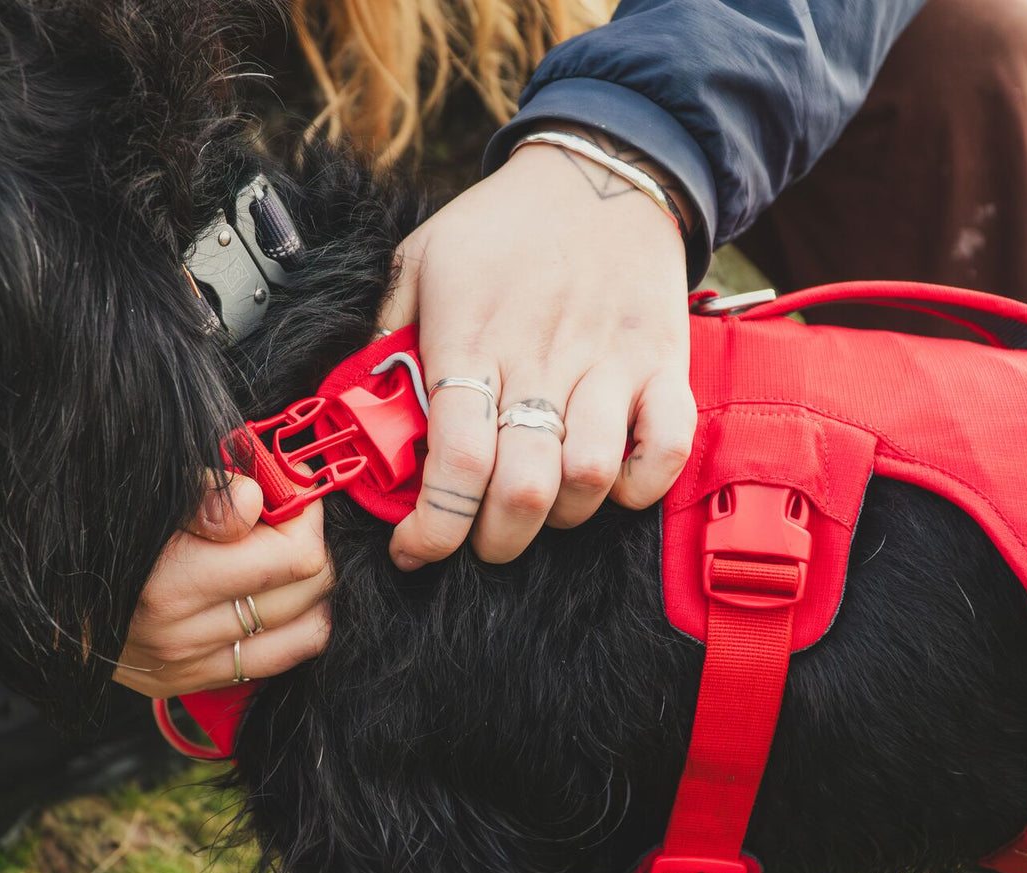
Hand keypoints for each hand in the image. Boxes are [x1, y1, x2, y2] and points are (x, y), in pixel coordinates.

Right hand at [0, 472, 332, 698]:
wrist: (22, 586)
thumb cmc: (92, 521)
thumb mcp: (141, 489)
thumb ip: (202, 492)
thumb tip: (255, 501)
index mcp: (172, 581)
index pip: (295, 556)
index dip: (305, 513)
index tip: (289, 488)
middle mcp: (181, 635)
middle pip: (307, 593)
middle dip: (310, 549)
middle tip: (289, 519)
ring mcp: (184, 667)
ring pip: (301, 633)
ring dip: (307, 592)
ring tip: (285, 557)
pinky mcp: (181, 685)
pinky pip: (270, 662)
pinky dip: (289, 629)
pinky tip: (276, 599)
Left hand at [381, 127, 696, 568]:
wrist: (600, 169)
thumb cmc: (503, 225)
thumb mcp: (420, 260)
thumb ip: (387, 335)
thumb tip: (359, 407)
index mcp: (472, 339)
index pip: (455, 459)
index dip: (433, 527)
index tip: (415, 549)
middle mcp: (542, 358)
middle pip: (523, 489)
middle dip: (495, 540)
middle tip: (480, 538)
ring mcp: (609, 363)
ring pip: (590, 479)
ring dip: (561, 515)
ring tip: (540, 506)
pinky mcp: (662, 363)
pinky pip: (666, 448)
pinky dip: (641, 486)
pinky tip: (612, 484)